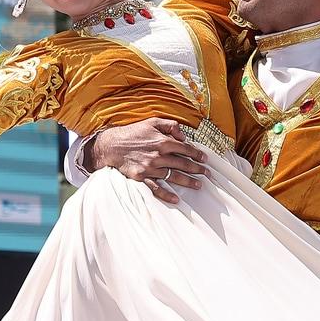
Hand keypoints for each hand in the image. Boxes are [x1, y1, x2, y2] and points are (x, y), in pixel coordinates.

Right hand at [86, 119, 209, 204]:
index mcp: (162, 141)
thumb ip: (170, 125)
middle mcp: (158, 156)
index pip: (185, 149)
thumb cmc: (133, 133)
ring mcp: (150, 168)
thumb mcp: (152, 122)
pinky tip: (176, 199)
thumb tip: (183, 135)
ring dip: (187, 181)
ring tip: (198, 185)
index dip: (197, 154)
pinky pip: (156, 188)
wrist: (112, 145)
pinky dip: (166, 194)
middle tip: (207, 174)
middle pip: (183, 164)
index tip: (205, 159)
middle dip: (197, 169)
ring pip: (173, 176)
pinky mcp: (141, 178)